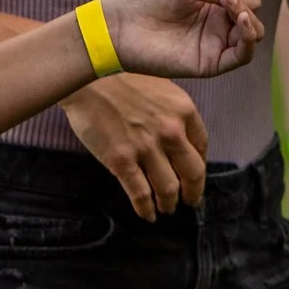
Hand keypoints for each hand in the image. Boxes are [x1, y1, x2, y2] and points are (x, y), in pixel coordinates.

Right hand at [64, 74, 209, 218]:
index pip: (202, 146)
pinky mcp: (121, 161)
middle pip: (192, 173)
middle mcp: (170, 131)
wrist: (86, 73)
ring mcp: (146, 147)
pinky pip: (139, 194)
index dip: (199, 165)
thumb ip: (172, 111)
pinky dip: (145, 209)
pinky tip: (146, 215)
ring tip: (167, 208)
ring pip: (168, 189)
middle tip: (191, 201)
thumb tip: (178, 137)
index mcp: (183, 110)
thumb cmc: (120, 74)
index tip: (194, 174)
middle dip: (193, 192)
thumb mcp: (159, 85)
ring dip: (170, 203)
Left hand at [100, 0, 272, 80]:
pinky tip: (242, 19)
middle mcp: (221, 18)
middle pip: (253, 3)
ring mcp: (218, 40)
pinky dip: (249, 36)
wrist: (124, 23)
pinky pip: (244, 54)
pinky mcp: (213, 62)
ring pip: (254, 29)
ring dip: (246, 10)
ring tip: (224, 0)